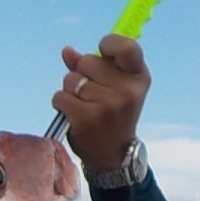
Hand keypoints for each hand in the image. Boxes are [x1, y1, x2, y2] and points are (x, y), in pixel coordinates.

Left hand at [51, 34, 150, 171]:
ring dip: (70, 91)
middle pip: (87, 61)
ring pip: (71, 79)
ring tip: (84, 106)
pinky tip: (73, 115)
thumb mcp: (114, 88)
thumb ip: (93, 66)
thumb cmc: (112, 116)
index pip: (125, 46)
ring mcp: (108, 105)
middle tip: (92, 94)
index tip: (102, 55)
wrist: (112, 155)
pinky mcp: (87, 118)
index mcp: (139, 77)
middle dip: (81, 74)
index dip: (107, 45)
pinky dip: (60, 104)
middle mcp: (127, 90)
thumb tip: (67, 51)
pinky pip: (60, 97)